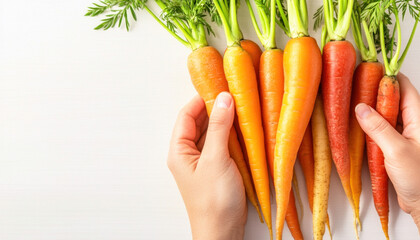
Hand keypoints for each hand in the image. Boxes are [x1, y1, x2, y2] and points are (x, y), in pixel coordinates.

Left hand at [167, 92, 246, 239]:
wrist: (222, 232)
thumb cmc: (214, 200)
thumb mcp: (216, 159)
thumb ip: (219, 127)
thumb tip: (224, 98)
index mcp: (179, 151)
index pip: (186, 116)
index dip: (201, 99)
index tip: (220, 87)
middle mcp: (188, 154)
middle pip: (198, 123)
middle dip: (214, 108)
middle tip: (234, 94)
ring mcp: (202, 161)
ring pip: (211, 133)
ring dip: (224, 121)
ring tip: (241, 107)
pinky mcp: (216, 168)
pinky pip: (221, 144)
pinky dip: (230, 134)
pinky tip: (242, 128)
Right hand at [355, 73, 419, 230]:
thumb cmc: (418, 177)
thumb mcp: (396, 150)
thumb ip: (378, 128)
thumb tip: (360, 108)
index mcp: (419, 118)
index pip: (404, 87)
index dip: (387, 77)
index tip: (367, 72)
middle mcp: (412, 122)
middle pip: (392, 98)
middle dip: (373, 92)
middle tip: (353, 87)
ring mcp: (403, 133)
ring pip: (385, 113)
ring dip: (370, 109)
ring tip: (351, 103)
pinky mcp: (394, 144)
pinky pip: (381, 128)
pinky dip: (369, 125)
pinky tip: (357, 125)